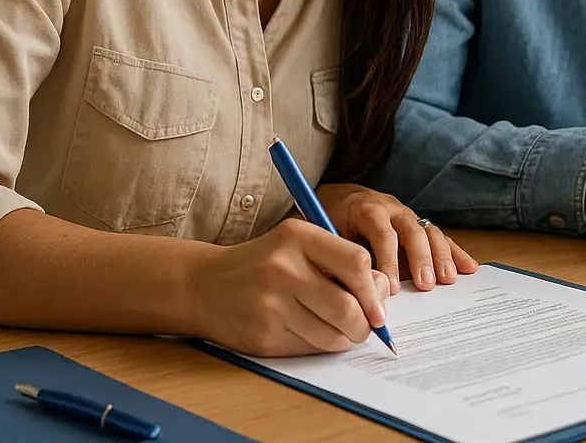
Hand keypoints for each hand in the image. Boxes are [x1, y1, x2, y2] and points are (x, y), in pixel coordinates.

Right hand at [186, 217, 393, 356]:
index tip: (378, 303)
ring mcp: (271, 304)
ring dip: (346, 338)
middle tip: (367, 326)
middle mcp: (284, 269)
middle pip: (348, 306)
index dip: (375, 289)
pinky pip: (310, 348)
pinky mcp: (263, 335)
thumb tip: (382, 293)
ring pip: (332, 333)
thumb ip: (340, 262)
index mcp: (298, 237)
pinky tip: (314, 334)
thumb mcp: (299, 246)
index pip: (357, 263)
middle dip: (366, 323)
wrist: (203, 286)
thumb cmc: (264, 264)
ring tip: (342, 331)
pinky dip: (322, 346)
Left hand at [315, 183, 477, 291]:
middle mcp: (393, 209)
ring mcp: (409, 216)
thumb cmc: (329, 223)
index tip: (391, 288)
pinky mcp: (419, 227)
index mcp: (367, 209)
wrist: (340, 200)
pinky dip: (455, 253)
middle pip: (412, 230)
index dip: (389, 260)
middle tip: (425, 285)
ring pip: (430, 232)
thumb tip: (347, 289)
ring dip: (441, 256)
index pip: (383, 233)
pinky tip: (469, 268)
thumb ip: (337, 256)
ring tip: (448, 280)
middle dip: (420, 258)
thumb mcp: (325, 236)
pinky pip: (441, 238)